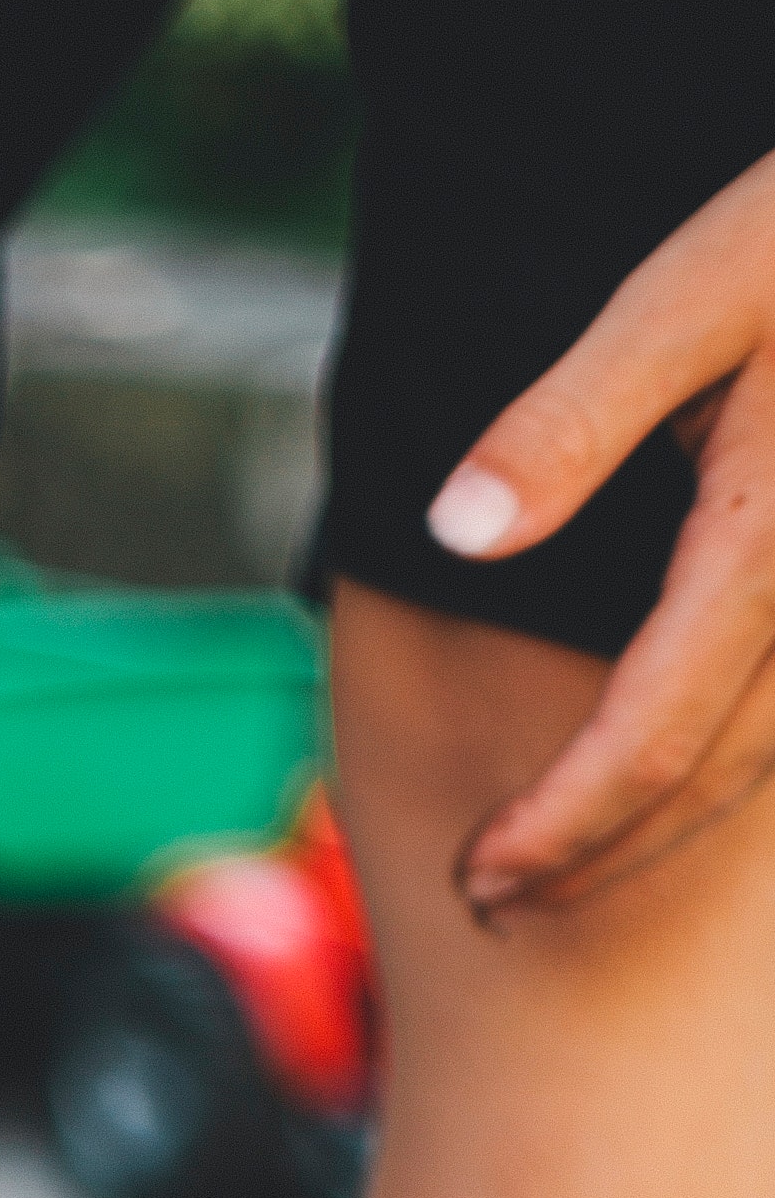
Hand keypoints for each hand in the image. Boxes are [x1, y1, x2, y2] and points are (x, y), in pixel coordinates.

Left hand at [430, 148, 774, 914]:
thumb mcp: (688, 293)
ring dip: (655, 830)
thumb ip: (571, 418)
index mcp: (765, 545)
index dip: (559, 827)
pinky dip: (724, 764)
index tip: (475, 876)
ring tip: (556, 870)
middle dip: (593, 857)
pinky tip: (666, 775)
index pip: (649, 739)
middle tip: (488, 904)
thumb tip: (454, 531)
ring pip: (764, 761)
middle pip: (706, 777)